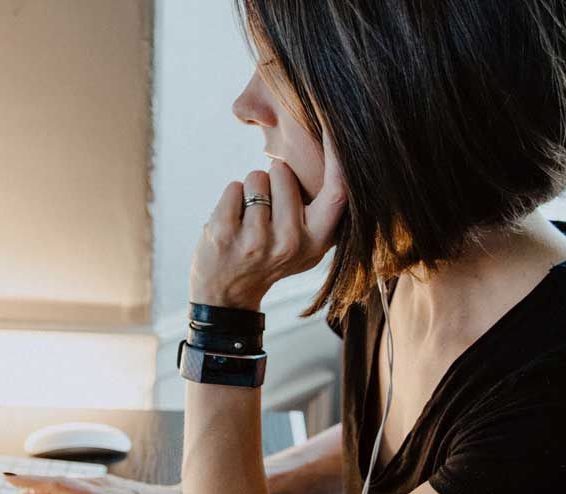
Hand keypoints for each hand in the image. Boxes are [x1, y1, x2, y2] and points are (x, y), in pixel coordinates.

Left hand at [189, 133, 347, 309]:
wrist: (227, 295)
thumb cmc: (271, 258)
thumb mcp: (308, 244)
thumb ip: (323, 211)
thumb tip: (340, 155)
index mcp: (318, 241)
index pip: (338, 191)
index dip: (339, 157)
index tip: (337, 126)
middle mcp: (290, 242)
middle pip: (284, 172)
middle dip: (273, 178)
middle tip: (268, 212)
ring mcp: (256, 240)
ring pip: (256, 177)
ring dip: (251, 190)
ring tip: (250, 220)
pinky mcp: (225, 234)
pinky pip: (234, 188)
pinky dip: (231, 198)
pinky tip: (233, 223)